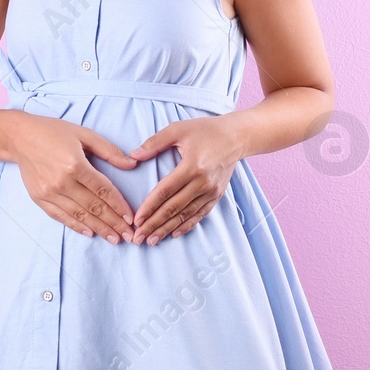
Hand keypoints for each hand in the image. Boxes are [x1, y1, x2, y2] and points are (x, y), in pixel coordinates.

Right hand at [10, 113, 136, 243]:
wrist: (19, 137)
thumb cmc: (54, 132)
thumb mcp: (84, 134)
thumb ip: (109, 150)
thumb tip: (132, 164)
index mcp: (75, 164)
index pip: (103, 190)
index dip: (119, 206)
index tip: (131, 218)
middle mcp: (62, 181)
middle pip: (93, 207)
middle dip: (113, 223)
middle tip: (129, 236)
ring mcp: (49, 192)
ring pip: (79, 215)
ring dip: (98, 229)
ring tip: (113, 239)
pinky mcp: (39, 198)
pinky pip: (61, 216)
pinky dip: (76, 226)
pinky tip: (90, 233)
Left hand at [128, 116, 245, 243]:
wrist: (237, 137)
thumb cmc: (205, 130)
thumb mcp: (178, 129)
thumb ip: (154, 143)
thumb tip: (133, 155)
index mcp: (192, 166)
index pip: (165, 191)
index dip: (149, 207)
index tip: (136, 220)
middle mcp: (203, 182)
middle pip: (173, 208)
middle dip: (154, 224)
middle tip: (138, 238)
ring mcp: (211, 191)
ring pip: (186, 215)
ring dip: (167, 229)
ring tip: (151, 240)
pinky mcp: (217, 195)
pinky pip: (199, 214)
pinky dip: (186, 226)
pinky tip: (174, 234)